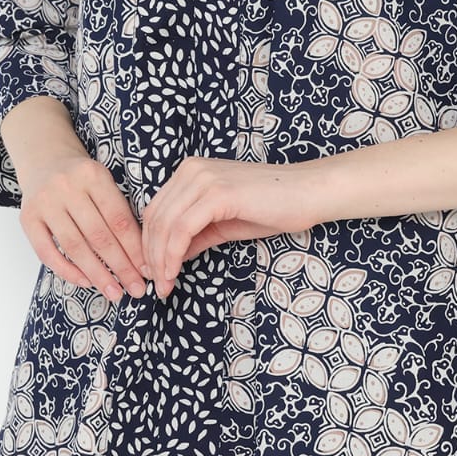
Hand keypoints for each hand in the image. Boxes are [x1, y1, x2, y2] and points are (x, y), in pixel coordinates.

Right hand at [18, 151, 149, 304]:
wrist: (44, 160)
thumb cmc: (82, 179)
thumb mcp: (103, 183)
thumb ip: (119, 211)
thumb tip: (141, 258)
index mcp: (93, 175)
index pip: (118, 218)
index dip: (135, 248)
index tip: (147, 270)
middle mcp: (67, 187)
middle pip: (99, 235)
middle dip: (121, 266)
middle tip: (136, 289)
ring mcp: (44, 202)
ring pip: (74, 246)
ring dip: (97, 274)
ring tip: (113, 292)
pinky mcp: (27, 218)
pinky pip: (47, 252)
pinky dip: (67, 270)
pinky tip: (85, 281)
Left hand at [141, 157, 317, 298]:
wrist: (308, 193)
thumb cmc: (273, 207)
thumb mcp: (224, 223)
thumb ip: (196, 235)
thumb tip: (171, 257)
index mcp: (191, 172)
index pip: (155, 210)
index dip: (148, 244)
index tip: (154, 273)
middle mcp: (192, 169)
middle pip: (154, 218)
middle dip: (151, 256)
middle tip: (157, 286)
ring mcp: (204, 179)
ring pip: (165, 225)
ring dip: (160, 260)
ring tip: (164, 285)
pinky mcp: (217, 193)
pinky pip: (182, 228)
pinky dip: (173, 254)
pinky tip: (175, 272)